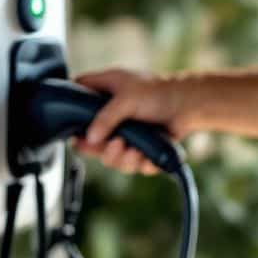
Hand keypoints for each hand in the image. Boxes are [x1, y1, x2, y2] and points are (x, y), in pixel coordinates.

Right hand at [71, 68, 190, 175]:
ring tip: (133, 150)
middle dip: (100, 149)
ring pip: (110, 158)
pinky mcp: (138, 149)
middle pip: (90, 142)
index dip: (70, 118)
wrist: (187, 105)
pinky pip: (131, 165)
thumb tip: (89, 139)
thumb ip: (105, 117)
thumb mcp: (126, 98)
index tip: (75, 133)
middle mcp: (110, 117)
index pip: (76, 104)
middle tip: (115, 143)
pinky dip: (139, 162)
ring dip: (121, 158)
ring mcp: (124, 134)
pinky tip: (146, 154)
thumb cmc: (157, 92)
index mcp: (102, 96)